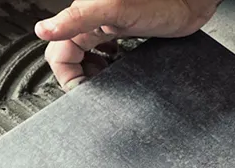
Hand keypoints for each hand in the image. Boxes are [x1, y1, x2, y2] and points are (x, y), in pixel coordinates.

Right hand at [35, 0, 219, 88]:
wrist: (191, 1)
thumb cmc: (161, 1)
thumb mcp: (114, 10)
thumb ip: (77, 19)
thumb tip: (43, 29)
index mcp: (83, 17)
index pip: (59, 54)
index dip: (68, 77)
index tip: (85, 91)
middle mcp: (91, 22)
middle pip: (69, 57)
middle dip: (79, 76)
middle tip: (97, 89)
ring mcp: (107, 28)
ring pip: (86, 56)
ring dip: (92, 72)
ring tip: (107, 80)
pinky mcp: (124, 33)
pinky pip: (104, 52)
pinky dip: (107, 64)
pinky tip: (118, 66)